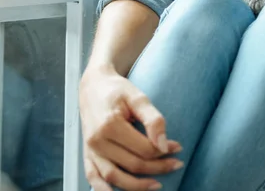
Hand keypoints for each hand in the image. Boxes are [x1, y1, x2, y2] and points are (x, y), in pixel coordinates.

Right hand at [79, 65, 183, 190]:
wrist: (93, 84)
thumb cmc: (116, 89)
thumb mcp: (138, 97)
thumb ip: (153, 119)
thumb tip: (163, 144)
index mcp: (109, 124)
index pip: (143, 149)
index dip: (163, 151)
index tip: (177, 147)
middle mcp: (96, 140)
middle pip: (132, 164)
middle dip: (158, 167)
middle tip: (176, 163)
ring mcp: (90, 148)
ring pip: (115, 176)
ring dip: (137, 185)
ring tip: (157, 184)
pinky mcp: (87, 152)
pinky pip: (93, 177)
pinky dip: (102, 190)